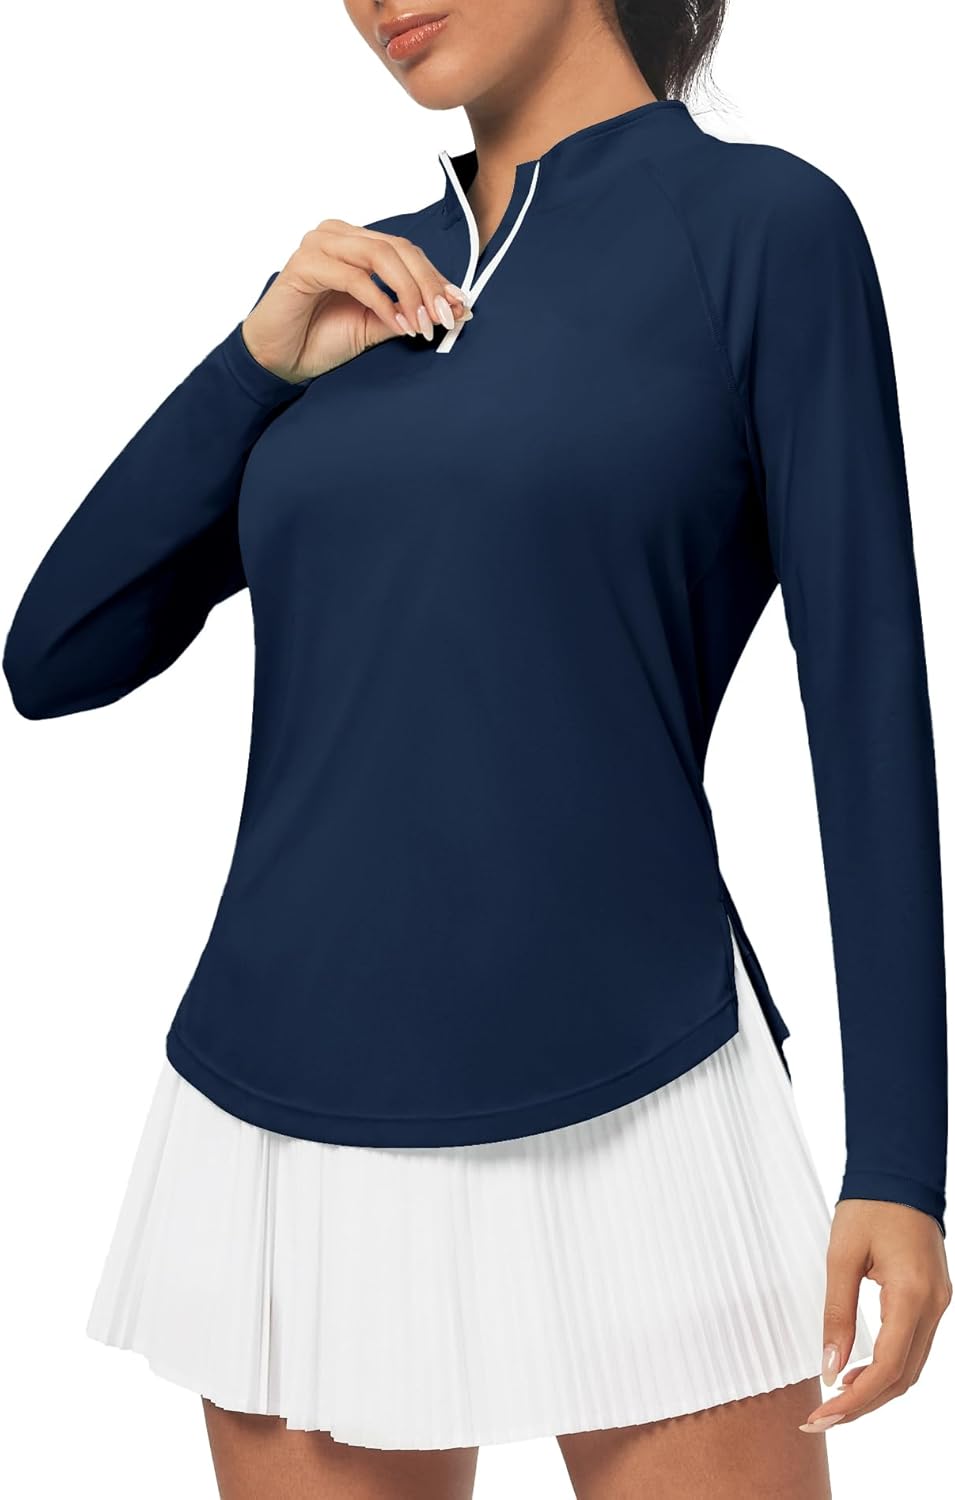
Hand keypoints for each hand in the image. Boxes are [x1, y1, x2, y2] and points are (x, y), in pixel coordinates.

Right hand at [240, 220, 472, 381]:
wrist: (279, 360)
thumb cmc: (321, 338)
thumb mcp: (376, 325)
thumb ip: (409, 312)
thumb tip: (453, 310)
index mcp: (355, 242)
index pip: (406, 250)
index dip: (436, 277)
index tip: (460, 306)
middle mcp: (337, 235)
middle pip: (399, 249)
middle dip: (428, 285)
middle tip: (445, 317)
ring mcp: (319, 245)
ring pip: (380, 256)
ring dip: (409, 292)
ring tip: (422, 324)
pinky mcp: (305, 265)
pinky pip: (354, 278)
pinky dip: (381, 302)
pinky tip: (396, 325)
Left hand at [799, 1198, 950, 1430]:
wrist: (899, 1175)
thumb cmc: (869, 1207)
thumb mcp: (840, 1257)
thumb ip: (837, 1313)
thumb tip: (831, 1366)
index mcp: (912, 1294)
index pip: (888, 1366)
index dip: (856, 1398)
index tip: (824, 1414)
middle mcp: (933, 1306)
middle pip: (903, 1377)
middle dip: (863, 1404)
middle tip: (822, 1420)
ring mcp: (938, 1304)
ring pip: (911, 1367)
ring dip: (876, 1391)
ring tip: (836, 1403)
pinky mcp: (932, 1300)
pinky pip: (913, 1347)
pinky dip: (887, 1369)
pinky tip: (859, 1373)